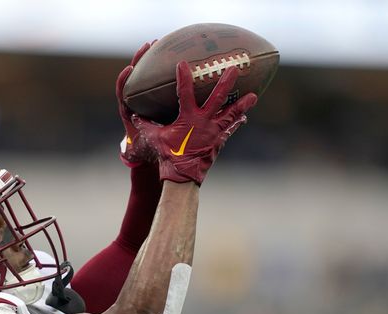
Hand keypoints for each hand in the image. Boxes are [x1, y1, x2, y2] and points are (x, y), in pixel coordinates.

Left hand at [117, 41, 155, 166]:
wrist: (149, 150)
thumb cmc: (142, 150)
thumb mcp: (138, 149)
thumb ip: (131, 150)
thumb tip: (126, 154)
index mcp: (128, 110)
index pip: (122, 90)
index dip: (123, 80)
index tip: (128, 69)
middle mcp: (135, 101)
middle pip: (134, 75)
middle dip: (140, 58)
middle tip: (149, 44)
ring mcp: (145, 96)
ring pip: (146, 72)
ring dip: (152, 57)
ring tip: (161, 43)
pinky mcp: (155, 96)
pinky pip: (157, 78)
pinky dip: (163, 67)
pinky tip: (176, 57)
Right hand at [131, 61, 257, 184]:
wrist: (183, 175)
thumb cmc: (168, 156)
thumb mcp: (155, 138)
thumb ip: (146, 125)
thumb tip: (133, 115)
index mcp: (187, 118)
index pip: (185, 92)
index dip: (184, 77)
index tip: (183, 63)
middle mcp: (204, 122)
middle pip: (218, 98)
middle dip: (226, 82)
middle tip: (235, 68)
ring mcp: (214, 132)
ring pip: (231, 114)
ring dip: (242, 104)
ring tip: (254, 95)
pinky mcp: (219, 141)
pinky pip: (230, 130)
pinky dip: (237, 122)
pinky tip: (244, 117)